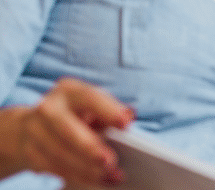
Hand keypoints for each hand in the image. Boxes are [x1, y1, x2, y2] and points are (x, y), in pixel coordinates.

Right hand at [2, 78, 134, 185]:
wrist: (33, 125)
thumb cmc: (75, 114)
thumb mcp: (92, 106)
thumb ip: (110, 110)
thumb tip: (129, 115)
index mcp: (69, 90)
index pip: (90, 98)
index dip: (108, 110)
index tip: (125, 124)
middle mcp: (49, 107)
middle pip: (68, 129)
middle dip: (90, 147)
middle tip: (110, 161)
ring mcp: (35, 130)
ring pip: (60, 153)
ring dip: (86, 168)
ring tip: (110, 174)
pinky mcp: (29, 151)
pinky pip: (53, 168)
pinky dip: (77, 176)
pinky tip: (95, 179)